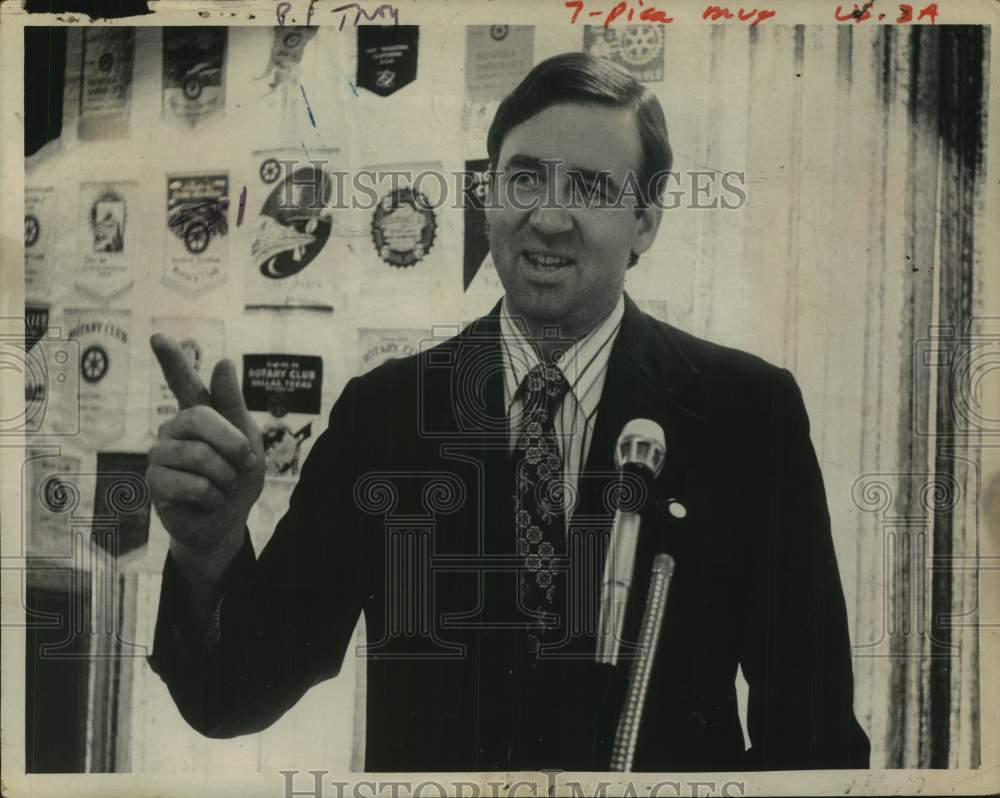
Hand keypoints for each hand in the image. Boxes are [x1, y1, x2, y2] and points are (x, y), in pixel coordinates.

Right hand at [146, 335, 264, 577]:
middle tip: (245, 463)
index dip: (172, 360)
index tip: (158, 338)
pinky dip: (211, 496)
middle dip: (234, 444)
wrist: (227, 521)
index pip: (183, 382)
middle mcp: (175, 428)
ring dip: (225, 476)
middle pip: (201, 418)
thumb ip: (233, 405)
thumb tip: (221, 361)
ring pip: (198, 455)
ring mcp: (161, 454)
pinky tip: (207, 501)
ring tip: (223, 485)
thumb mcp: (248, 440)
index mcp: (200, 414)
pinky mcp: (154, 483)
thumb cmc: (239, 478)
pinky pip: (190, 483)